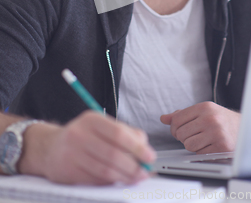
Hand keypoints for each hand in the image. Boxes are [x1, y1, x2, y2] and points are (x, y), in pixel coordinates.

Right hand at [18, 111, 155, 184]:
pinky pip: (95, 181)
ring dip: (124, 177)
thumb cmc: (83, 136)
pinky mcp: (67, 171)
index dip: (137, 147)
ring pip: (105, 170)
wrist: (50, 147)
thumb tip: (145, 147)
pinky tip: (117, 180)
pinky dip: (110, 183)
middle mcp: (79, 134)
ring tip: (135, 178)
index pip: (119, 133)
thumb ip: (125, 132)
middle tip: (144, 172)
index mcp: (92, 119)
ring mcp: (71, 154)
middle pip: (113, 154)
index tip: (149, 156)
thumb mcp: (102, 126)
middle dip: (133, 166)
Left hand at [160, 101, 239, 153]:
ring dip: (192, 145)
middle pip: (180, 133)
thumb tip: (164, 118)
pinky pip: (199, 154)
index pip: (177, 119)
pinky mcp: (221, 147)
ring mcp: (217, 133)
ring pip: (188, 145)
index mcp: (205, 107)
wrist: (245, 128)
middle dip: (184, 137)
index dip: (174, 127)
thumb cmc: (221, 119)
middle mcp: (210, 118)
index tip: (180, 129)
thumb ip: (182, 114)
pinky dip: (201, 152)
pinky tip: (210, 145)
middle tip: (194, 135)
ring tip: (202, 140)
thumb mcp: (203, 111)